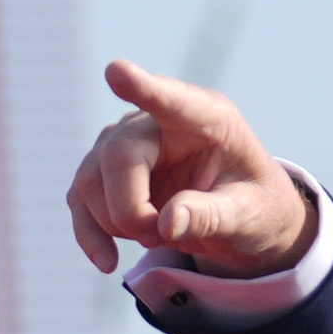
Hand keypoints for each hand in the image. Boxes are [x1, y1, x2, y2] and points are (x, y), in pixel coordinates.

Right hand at [67, 60, 308, 279]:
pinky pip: (79, 201)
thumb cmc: (253, 205)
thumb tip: (166, 223)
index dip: (142, 88)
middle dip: (129, 209)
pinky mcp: (103, 172)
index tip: (116, 72)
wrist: (240, 218)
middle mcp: (157, 122)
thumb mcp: (250, 215)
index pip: (171, 100)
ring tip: (157, 240)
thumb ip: (213, 215)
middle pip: (117, 156)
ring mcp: (124, 143)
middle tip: (159, 240)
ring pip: (90, 180)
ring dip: (114, 223)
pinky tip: (108, 261)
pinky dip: (90, 235)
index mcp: (206, 118)